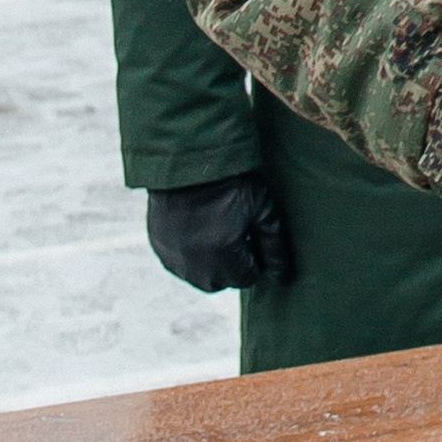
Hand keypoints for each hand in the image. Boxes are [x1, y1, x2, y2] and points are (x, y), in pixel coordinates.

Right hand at [145, 174, 294, 290]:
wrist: (188, 160)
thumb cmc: (230, 183)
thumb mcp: (261, 209)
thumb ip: (274, 246)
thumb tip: (282, 277)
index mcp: (222, 259)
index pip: (247, 277)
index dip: (254, 255)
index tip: (252, 231)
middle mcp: (194, 266)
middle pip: (223, 280)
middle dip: (233, 263)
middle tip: (235, 229)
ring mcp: (173, 258)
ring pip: (200, 274)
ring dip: (210, 260)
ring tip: (216, 227)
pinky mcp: (159, 247)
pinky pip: (179, 261)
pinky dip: (190, 252)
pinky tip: (197, 226)